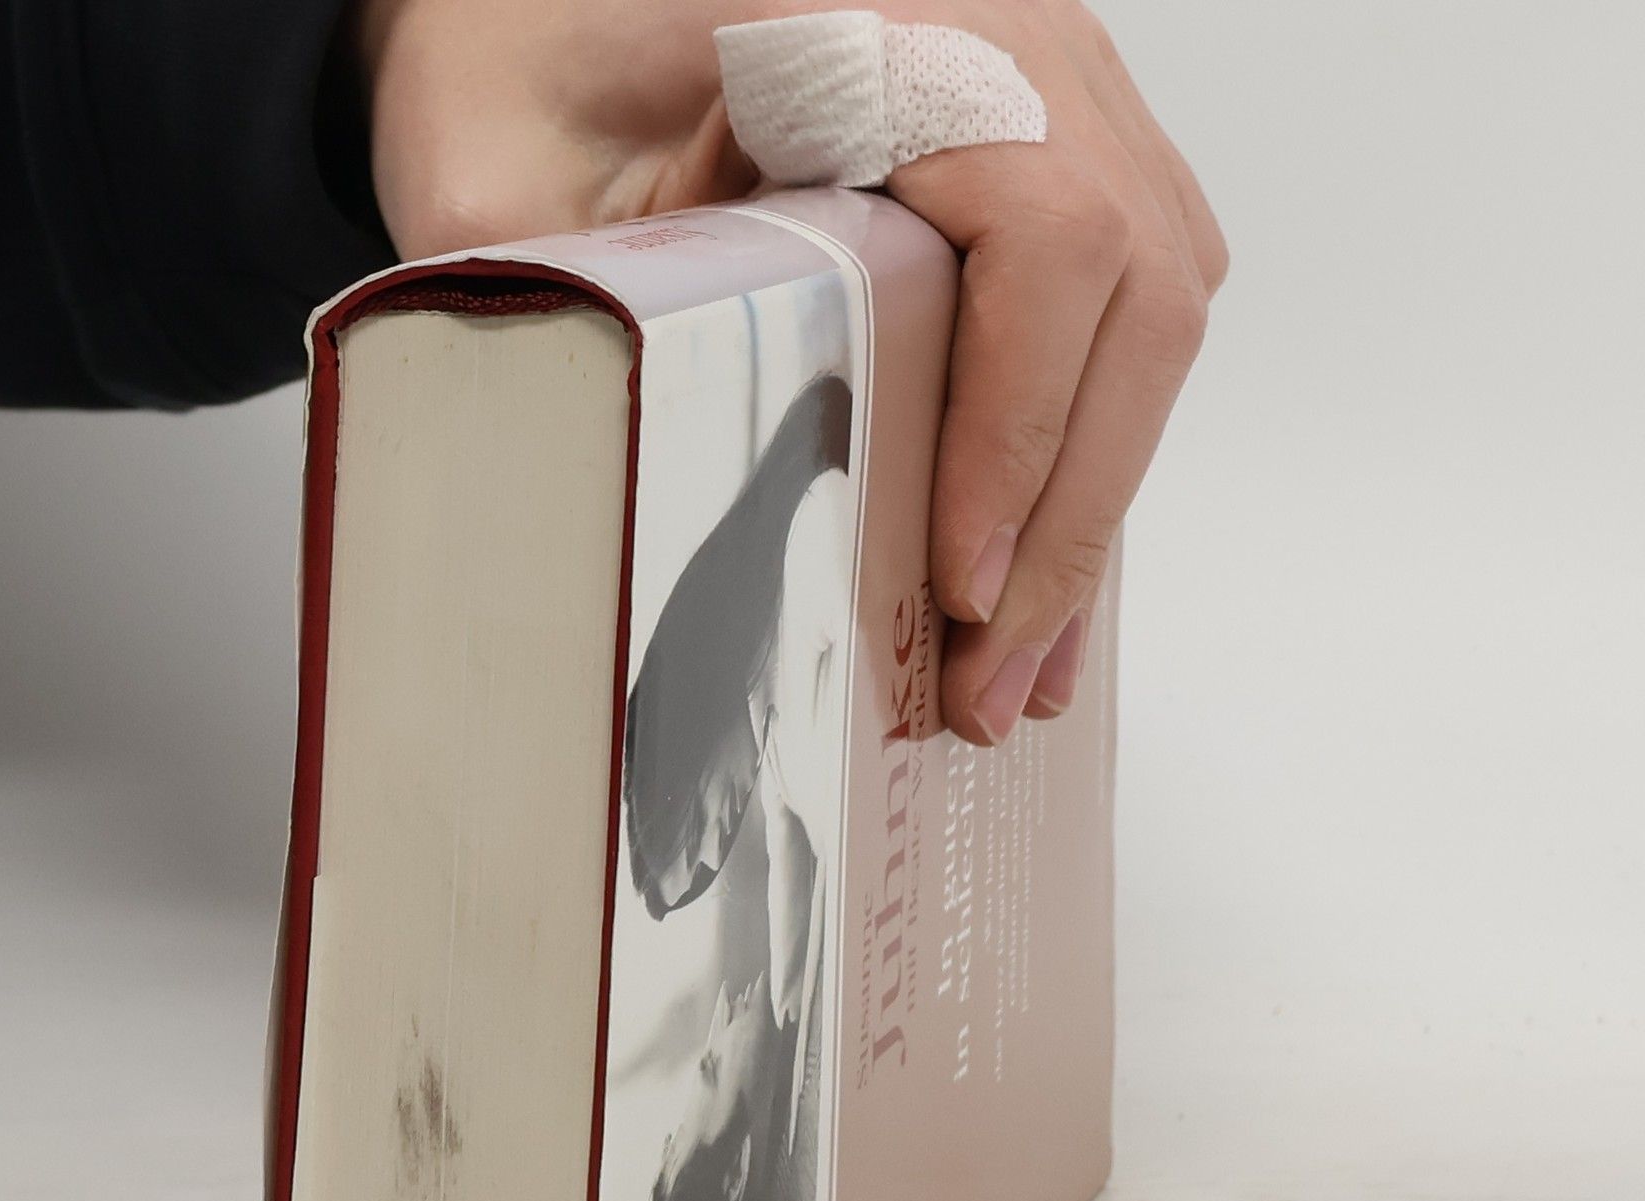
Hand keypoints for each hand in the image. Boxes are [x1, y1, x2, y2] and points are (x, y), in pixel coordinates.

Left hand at [358, 0, 1224, 744]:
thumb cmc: (520, 32)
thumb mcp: (495, 164)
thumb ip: (556, 312)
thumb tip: (629, 522)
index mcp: (895, 23)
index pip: (1048, 238)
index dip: (1020, 431)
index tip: (959, 588)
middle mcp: (1010, 37)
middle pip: (1136, 297)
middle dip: (1065, 523)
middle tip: (985, 688)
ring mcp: (1049, 87)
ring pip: (1151, 315)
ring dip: (1089, 508)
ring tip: (1017, 667)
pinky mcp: (1048, 149)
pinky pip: (1121, 310)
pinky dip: (1084, 453)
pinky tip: (1033, 575)